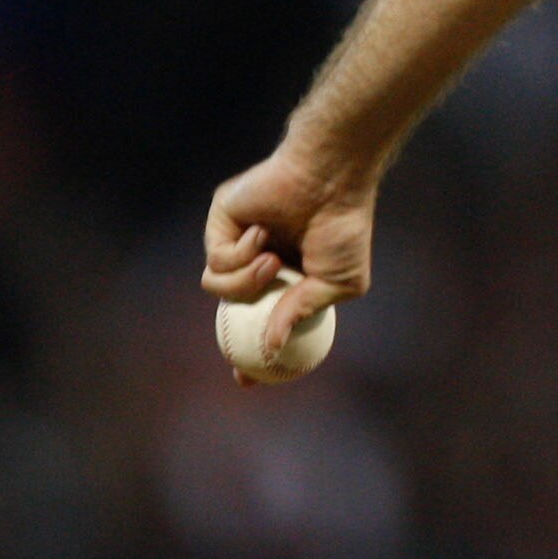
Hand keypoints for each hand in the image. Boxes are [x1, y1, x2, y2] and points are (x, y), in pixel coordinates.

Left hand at [200, 140, 375, 384]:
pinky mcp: (219, 222)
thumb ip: (302, 314)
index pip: (263, 317)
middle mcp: (257, 260)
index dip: (255, 349)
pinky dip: (240, 256)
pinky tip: (262, 236)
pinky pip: (215, 260)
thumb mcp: (337, 283)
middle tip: (238, 358)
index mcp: (287, 275)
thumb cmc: (342, 228)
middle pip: (229, 310)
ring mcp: (236, 242)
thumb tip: (271, 352)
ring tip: (273, 262)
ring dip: (246, 284)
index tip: (252, 378)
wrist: (329, 181)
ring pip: (218, 288)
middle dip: (230, 339)